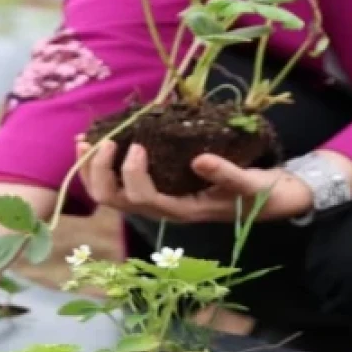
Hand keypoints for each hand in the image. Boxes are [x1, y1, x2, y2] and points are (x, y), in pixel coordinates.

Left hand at [78, 138, 313, 221]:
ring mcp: (153, 200)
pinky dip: (100, 165)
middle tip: (103, 141)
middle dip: (100, 172)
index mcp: (180, 211)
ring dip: (90, 170)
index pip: (143, 198)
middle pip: (114, 200)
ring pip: (108, 194)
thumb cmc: (259, 193)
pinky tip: (93, 143)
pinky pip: (116, 182)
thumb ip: (227, 173)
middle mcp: (160, 209)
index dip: (132, 174)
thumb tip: (199, 160)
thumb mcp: (249, 183)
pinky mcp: (153, 188)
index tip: (137, 145)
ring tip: (84, 140)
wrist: (267, 200)